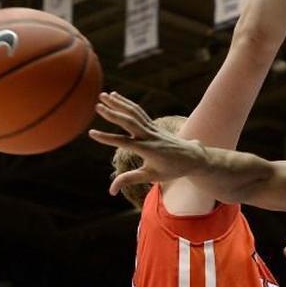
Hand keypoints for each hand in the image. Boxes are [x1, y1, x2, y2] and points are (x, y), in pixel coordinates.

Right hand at [88, 92, 206, 194]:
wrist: (193, 158)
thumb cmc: (172, 170)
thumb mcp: (151, 177)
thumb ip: (130, 180)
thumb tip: (110, 191)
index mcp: (148, 150)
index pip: (124, 142)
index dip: (107, 138)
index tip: (91, 133)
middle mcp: (150, 136)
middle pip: (129, 122)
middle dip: (113, 114)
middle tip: (97, 106)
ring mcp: (153, 129)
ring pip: (134, 113)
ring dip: (119, 103)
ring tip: (103, 95)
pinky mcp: (153, 125)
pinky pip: (139, 112)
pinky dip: (127, 104)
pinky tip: (115, 96)